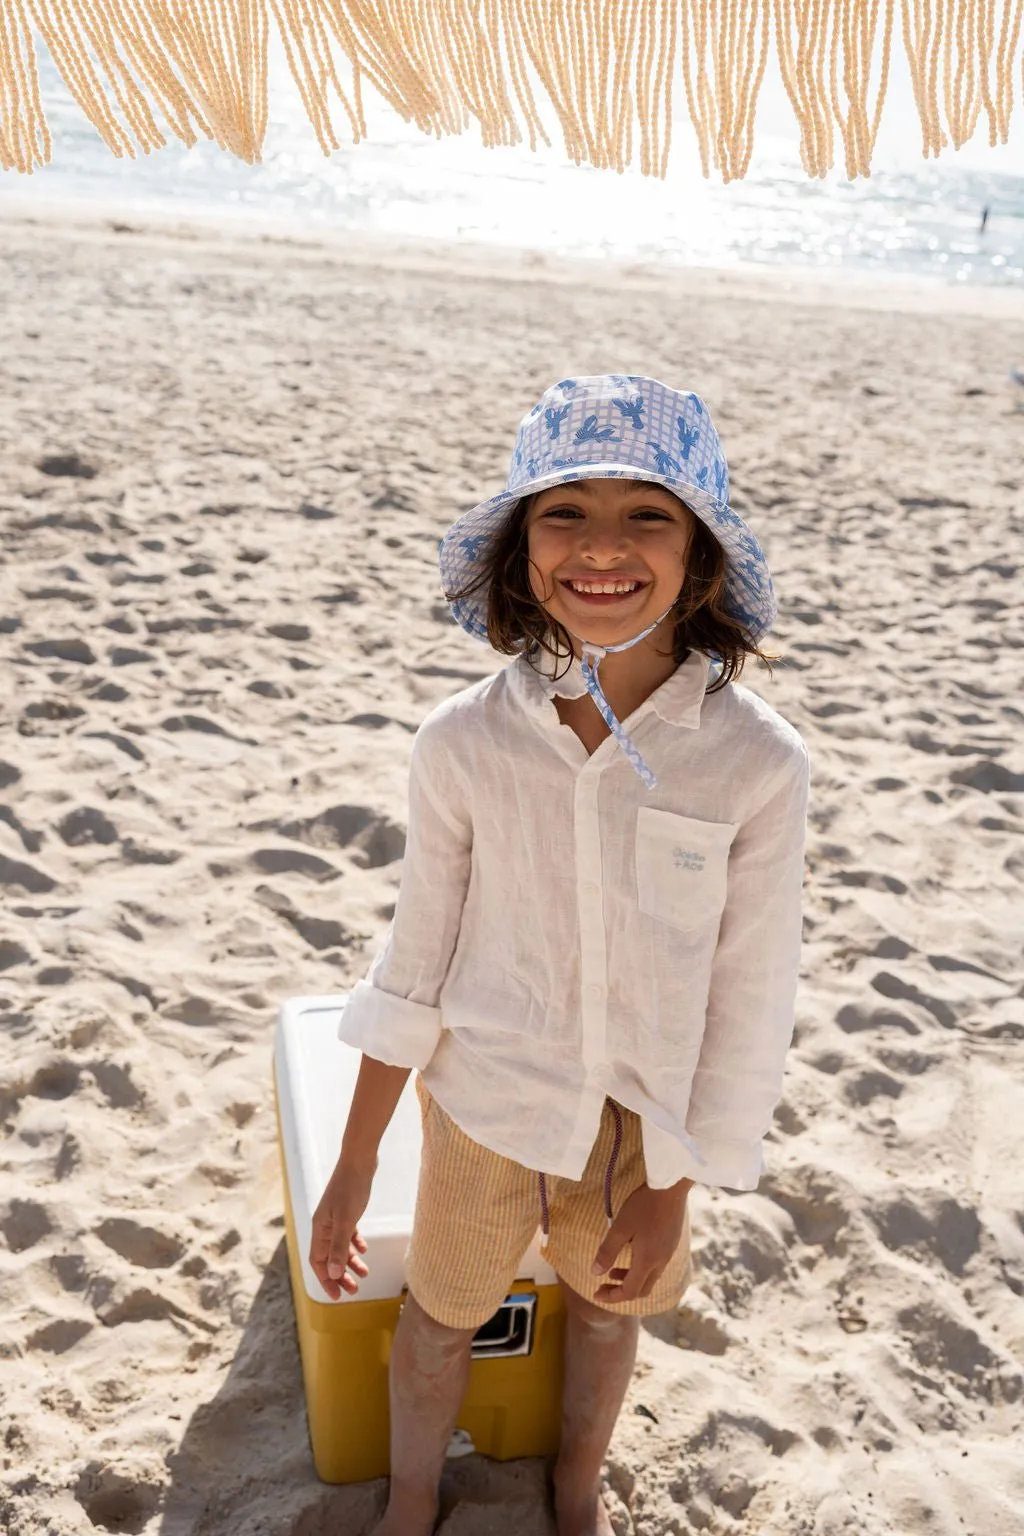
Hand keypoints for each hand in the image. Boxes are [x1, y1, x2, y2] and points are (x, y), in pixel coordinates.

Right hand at [309, 1157, 374, 1299]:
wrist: (359, 1160)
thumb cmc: (351, 1188)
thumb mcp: (346, 1220)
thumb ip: (339, 1247)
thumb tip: (333, 1274)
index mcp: (320, 1229)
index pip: (318, 1262)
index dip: (326, 1280)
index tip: (337, 1297)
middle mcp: (324, 1225)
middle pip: (329, 1258)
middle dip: (340, 1275)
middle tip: (354, 1291)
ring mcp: (335, 1217)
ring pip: (339, 1247)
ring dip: (350, 1261)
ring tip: (364, 1274)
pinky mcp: (346, 1209)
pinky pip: (347, 1233)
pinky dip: (354, 1244)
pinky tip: (364, 1249)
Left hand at [590, 1178, 691, 1303]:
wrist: (671, 1186)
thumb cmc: (644, 1205)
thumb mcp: (620, 1227)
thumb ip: (607, 1251)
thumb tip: (595, 1273)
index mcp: (647, 1261)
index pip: (630, 1291)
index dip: (612, 1297)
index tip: (596, 1293)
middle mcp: (661, 1262)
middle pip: (642, 1289)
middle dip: (621, 1291)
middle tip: (604, 1285)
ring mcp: (669, 1253)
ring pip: (650, 1277)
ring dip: (631, 1279)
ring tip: (614, 1270)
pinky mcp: (672, 1243)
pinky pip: (656, 1266)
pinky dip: (641, 1268)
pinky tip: (632, 1252)